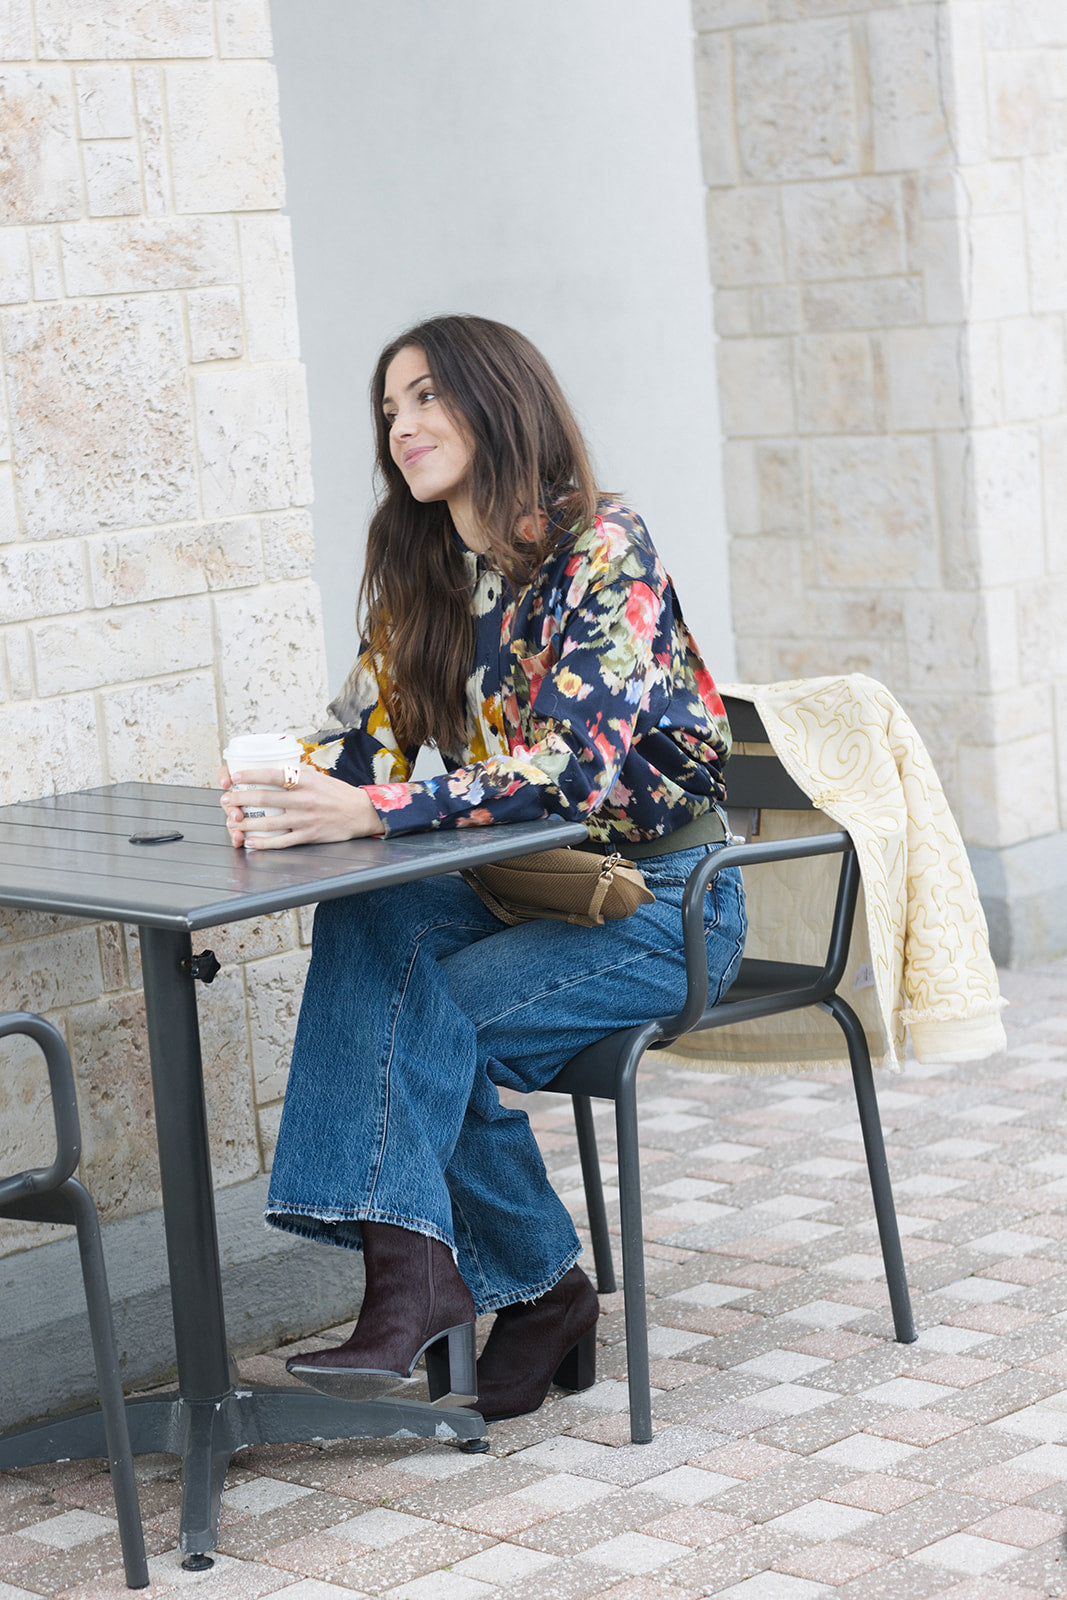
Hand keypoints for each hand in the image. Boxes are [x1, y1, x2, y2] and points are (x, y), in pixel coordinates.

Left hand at [218, 764, 384, 848]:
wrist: (362, 813)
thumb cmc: (338, 794)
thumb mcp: (319, 778)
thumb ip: (296, 776)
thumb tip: (271, 772)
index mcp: (307, 780)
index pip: (274, 774)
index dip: (251, 775)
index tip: (235, 776)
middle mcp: (305, 799)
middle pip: (265, 798)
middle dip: (240, 799)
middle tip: (226, 799)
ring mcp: (306, 819)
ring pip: (269, 822)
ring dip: (247, 823)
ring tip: (232, 821)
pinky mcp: (309, 836)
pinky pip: (281, 842)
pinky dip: (263, 843)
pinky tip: (251, 842)